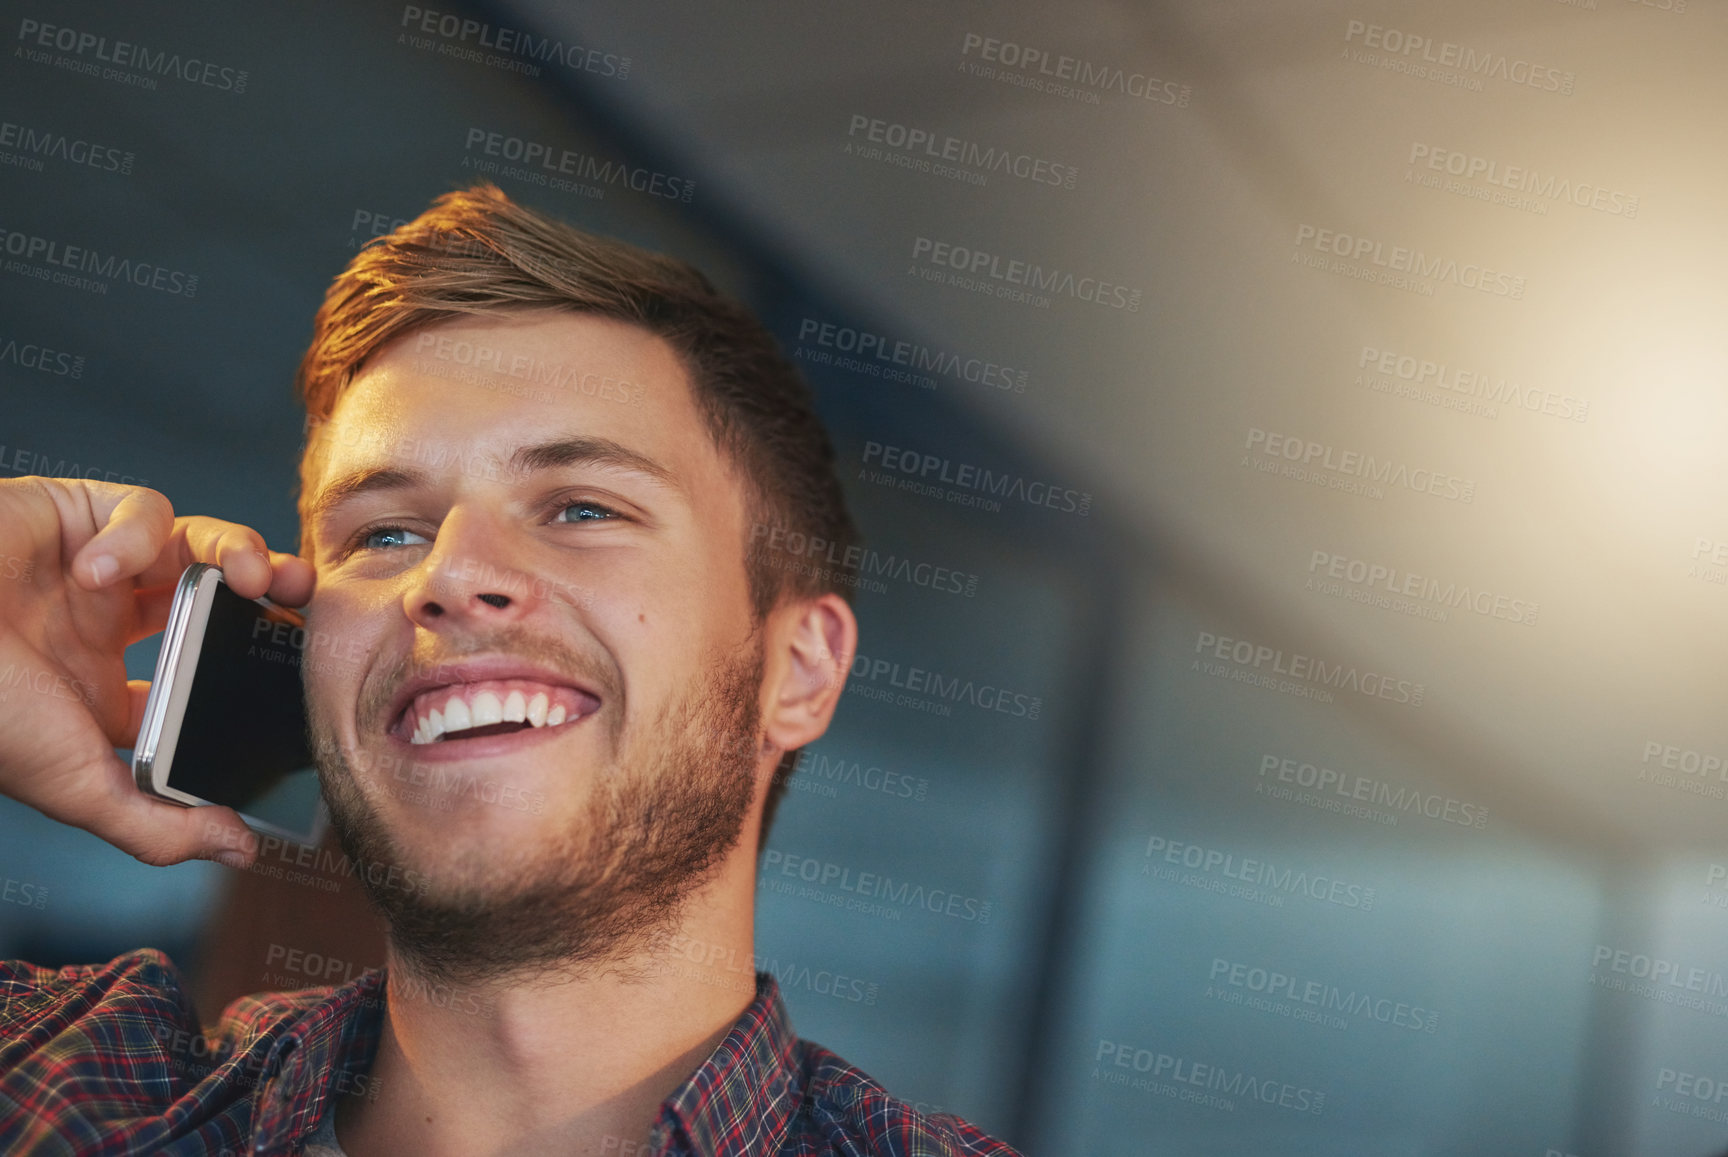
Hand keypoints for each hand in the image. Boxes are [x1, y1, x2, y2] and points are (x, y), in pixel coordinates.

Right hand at [0, 477, 314, 866]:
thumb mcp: (77, 785)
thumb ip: (159, 825)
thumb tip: (242, 851)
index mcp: (106, 691)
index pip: (202, 681)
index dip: (253, 674)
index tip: (296, 675)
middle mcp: (106, 628)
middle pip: (221, 599)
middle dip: (274, 592)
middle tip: (307, 598)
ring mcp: (94, 571)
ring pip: (199, 543)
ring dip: (238, 551)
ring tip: (250, 575)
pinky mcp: (76, 513)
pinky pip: (143, 509)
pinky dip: (136, 534)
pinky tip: (94, 568)